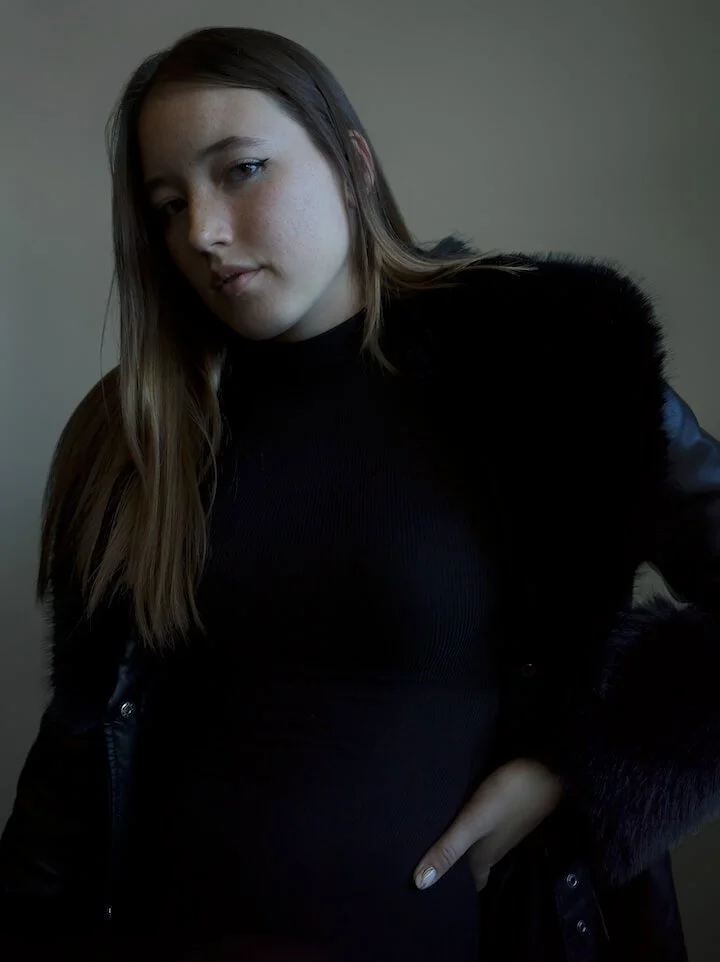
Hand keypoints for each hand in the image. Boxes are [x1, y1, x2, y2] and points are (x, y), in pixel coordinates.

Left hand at [413, 758, 562, 891]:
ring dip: (465, 849)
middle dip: (459, 869)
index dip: (459, 890)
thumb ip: (448, 849)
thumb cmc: (506, 799)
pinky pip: (486, 829)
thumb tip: (420, 884)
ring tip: (443, 845)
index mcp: (486, 856)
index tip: (441, 894)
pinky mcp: (507, 812)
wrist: (545, 771)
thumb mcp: (472, 823)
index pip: (474, 882)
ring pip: (481, 846)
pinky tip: (465, 822)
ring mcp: (504, 829)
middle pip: (476, 865)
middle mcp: (496, 847)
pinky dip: (474, 832)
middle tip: (435, 868)